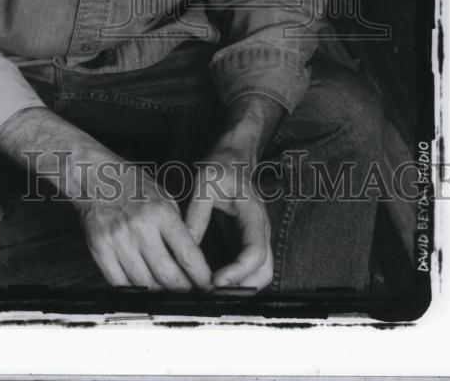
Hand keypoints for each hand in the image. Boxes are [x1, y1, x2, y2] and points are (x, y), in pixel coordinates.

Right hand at [0, 107, 211, 292]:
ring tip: (167, 288)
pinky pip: (121, 283)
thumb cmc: (132, 185)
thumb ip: (178, 227)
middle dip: (183, 289)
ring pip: (145, 284)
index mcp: (161, 212)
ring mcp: (118, 240)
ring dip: (160, 291)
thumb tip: (193, 259)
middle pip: (168, 275)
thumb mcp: (164, 197)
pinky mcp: (100, 250)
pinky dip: (135, 289)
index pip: (188, 255)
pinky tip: (143, 285)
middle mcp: (140, 227)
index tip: (207, 285)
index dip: (201, 276)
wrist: (94, 177)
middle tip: (189, 290)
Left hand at [185, 145, 272, 290]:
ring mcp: (255, 239)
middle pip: (263, 272)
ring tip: (207, 289)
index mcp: (254, 215)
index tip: (216, 281)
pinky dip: (233, 280)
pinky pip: (245, 269)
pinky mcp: (244, 243)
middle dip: (241, 288)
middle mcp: (260, 231)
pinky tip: (209, 280)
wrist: (233, 158)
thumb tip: (185, 248)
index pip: (255, 252)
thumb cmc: (221, 166)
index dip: (238, 272)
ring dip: (238, 287)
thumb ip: (196, 214)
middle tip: (210, 292)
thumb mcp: (205, 182)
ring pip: (258, 275)